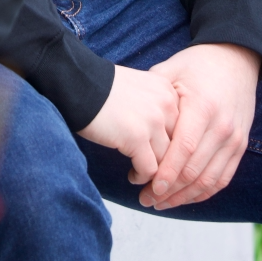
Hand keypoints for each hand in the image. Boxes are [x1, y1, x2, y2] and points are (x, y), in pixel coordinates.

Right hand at [78, 64, 179, 183]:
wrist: (77, 82)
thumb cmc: (102, 87)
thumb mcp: (139, 88)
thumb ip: (157, 107)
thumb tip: (165, 138)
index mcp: (167, 91)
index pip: (184, 128)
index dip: (176, 147)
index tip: (166, 158)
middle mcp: (166, 105)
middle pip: (179, 146)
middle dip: (169, 164)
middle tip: (159, 176)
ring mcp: (152, 122)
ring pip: (167, 161)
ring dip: (156, 174)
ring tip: (143, 178)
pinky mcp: (137, 138)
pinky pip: (150, 170)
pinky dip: (141, 177)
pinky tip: (132, 176)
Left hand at [138, 43, 260, 209]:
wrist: (234, 60)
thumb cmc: (197, 64)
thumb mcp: (171, 69)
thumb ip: (152, 93)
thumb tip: (129, 114)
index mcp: (202, 107)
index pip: (184, 148)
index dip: (167, 172)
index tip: (148, 187)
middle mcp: (222, 127)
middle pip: (195, 170)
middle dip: (170, 191)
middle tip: (146, 200)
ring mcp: (234, 139)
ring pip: (209, 180)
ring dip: (184, 197)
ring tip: (160, 203)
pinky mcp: (239, 146)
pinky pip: (223, 178)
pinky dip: (203, 193)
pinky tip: (183, 198)